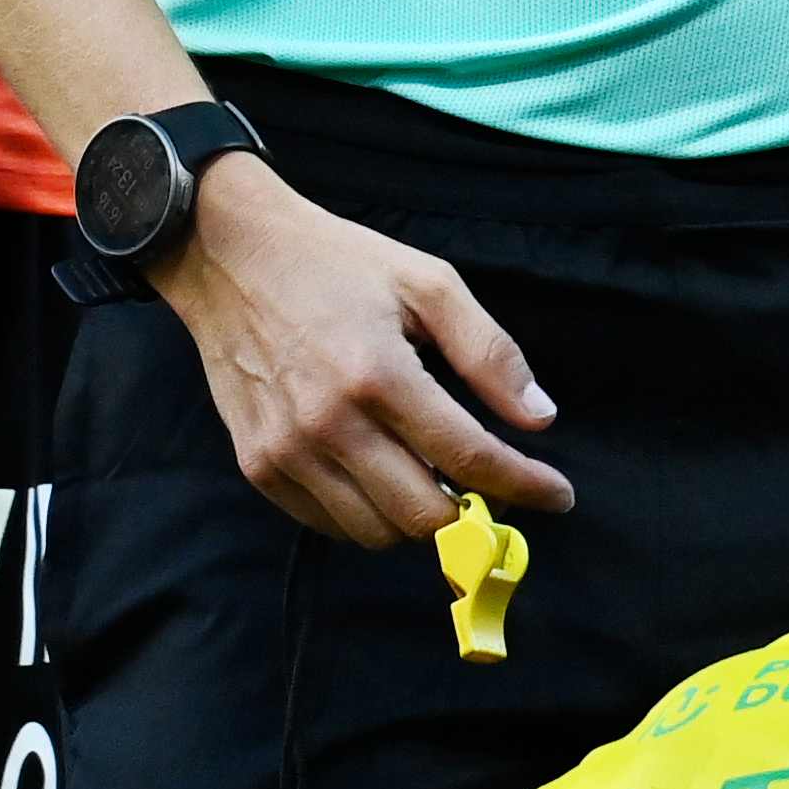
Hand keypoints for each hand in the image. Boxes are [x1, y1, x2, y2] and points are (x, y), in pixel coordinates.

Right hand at [153, 160, 571, 547]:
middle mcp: (328, 423)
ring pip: (376, 532)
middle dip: (473, 512)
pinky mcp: (258, 465)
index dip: (524, 485)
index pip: (468, 457)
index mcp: (378, 372)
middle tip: (493, 489)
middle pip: (424, 514)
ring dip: (420, 518)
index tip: (559, 495)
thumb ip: (489, 353)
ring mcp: (286, 451)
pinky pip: (328, 524)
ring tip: (435, 477)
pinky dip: (368, 516)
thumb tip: (539, 418)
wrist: (229, 256)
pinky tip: (384, 476)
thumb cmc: (337, 263)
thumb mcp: (426, 281)